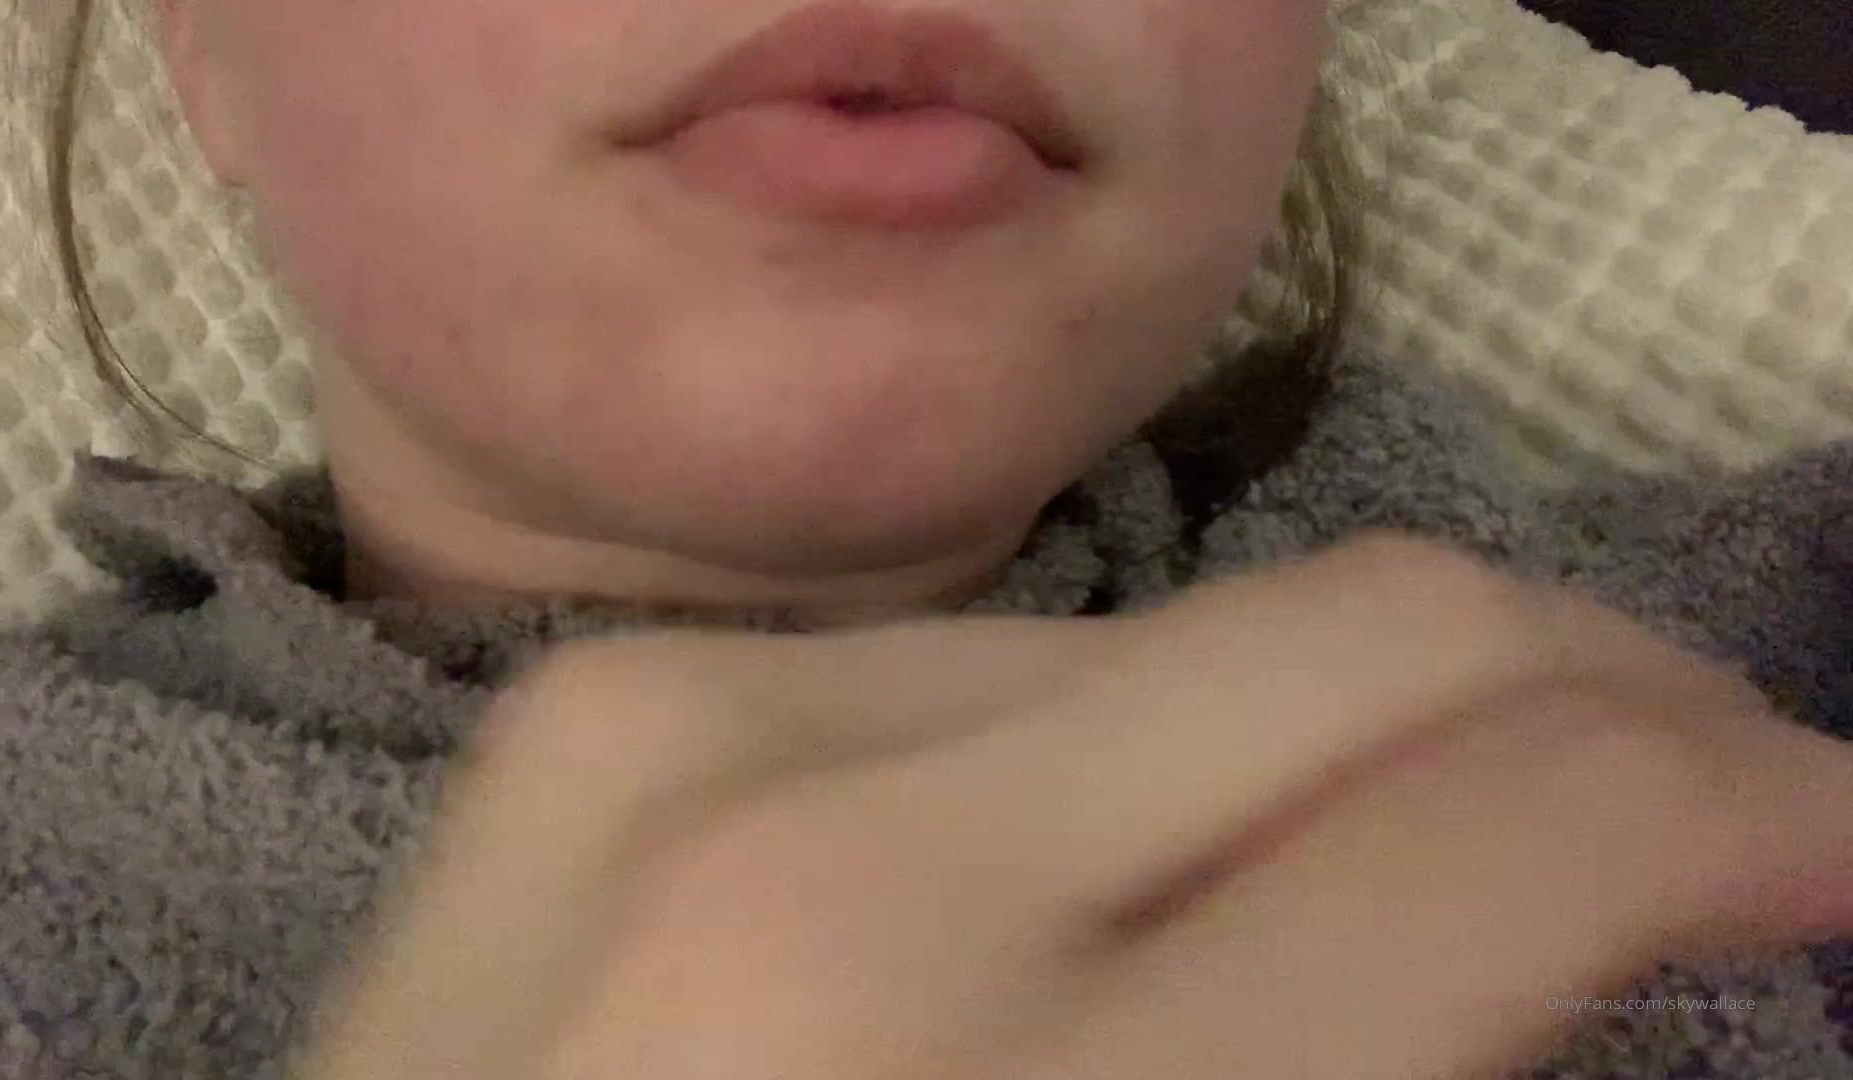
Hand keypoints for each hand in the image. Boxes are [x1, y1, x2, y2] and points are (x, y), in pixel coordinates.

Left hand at [294, 536, 1852, 1079]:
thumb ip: (1378, 1069)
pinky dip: (1112, 759)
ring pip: (1189, 636)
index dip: (1759, 807)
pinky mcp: (592, 714)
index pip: (1529, 823)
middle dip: (1610, 703)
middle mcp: (832, 857)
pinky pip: (973, 670)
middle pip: (1384, 630)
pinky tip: (1105, 875)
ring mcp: (676, 741)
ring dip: (1349, 742)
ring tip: (1381, 876)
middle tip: (1702, 810)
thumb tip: (1569, 923)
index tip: (1832, 847)